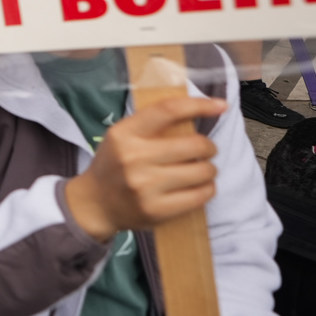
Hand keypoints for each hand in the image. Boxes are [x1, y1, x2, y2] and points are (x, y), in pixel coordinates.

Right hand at [64, 96, 224, 241]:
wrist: (95, 204)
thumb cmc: (114, 165)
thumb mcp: (122, 137)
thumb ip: (152, 124)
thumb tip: (196, 109)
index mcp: (124, 134)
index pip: (168, 111)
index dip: (199, 105)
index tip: (220, 105)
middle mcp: (133, 158)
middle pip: (194, 144)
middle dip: (209, 147)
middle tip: (206, 150)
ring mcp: (145, 186)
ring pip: (202, 171)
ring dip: (209, 169)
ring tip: (202, 170)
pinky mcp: (157, 210)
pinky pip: (200, 195)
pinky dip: (207, 189)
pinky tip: (200, 187)